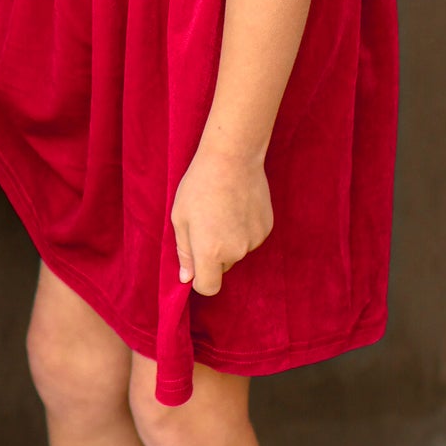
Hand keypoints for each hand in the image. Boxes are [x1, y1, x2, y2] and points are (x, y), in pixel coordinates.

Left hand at [171, 146, 274, 295]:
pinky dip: (243, 230)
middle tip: (207, 223)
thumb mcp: (180, 218)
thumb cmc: (199, 186)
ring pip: (237, 252)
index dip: (199, 279)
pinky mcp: (266, 229)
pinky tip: (237, 207)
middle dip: (213, 255)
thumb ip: (184, 252)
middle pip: (222, 268)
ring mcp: (254, 241)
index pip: (208, 287)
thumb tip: (187, 279)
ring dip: (229, 241)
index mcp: (210, 252)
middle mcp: (235, 252)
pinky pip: (250, 239)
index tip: (195, 263)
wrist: (232, 158)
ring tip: (222, 210)